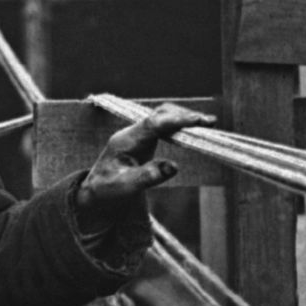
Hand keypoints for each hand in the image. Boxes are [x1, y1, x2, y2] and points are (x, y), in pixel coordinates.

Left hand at [74, 103, 215, 228]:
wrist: (95, 191)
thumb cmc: (107, 190)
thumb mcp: (125, 188)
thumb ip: (147, 177)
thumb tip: (173, 166)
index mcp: (125, 141)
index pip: (153, 124)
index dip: (175, 121)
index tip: (196, 121)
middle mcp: (132, 133)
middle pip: (160, 114)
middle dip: (184, 116)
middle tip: (210, 123)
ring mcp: (138, 135)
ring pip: (164, 117)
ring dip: (184, 119)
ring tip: (208, 125)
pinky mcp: (144, 140)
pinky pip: (164, 127)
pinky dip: (180, 126)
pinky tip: (195, 131)